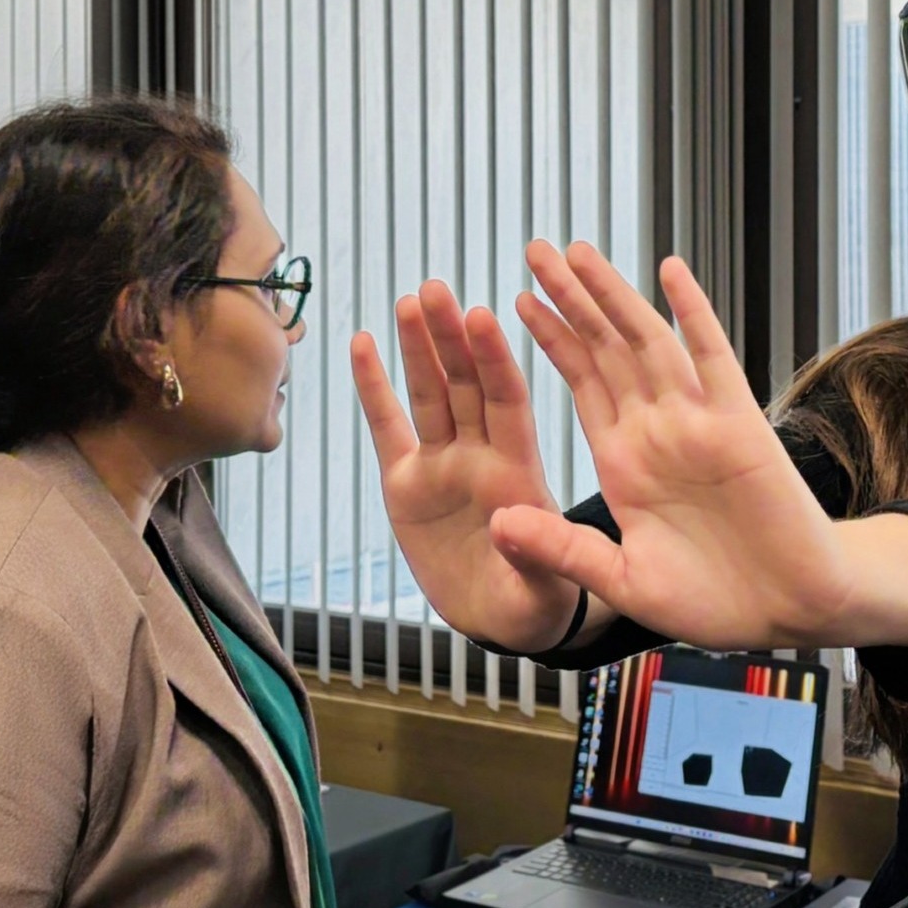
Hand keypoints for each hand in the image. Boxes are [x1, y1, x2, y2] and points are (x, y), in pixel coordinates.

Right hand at [351, 281, 582, 652]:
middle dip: (451, 337)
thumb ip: (534, 555)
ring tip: (410, 300)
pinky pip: (388, 428)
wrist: (501, 618)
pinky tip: (364, 344)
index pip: (507, 402)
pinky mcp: (406, 483)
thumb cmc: (534, 600)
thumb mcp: (543, 587)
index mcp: (519, 470)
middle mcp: (480, 456)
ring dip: (418, 349)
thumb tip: (507, 527)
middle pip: (465, 385)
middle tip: (438, 289)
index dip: (495, 359)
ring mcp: (441, 463)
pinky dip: (375, 388)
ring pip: (429, 394)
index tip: (483, 317)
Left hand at [492, 241, 882, 649]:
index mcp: (624, 463)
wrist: (790, 611)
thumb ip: (563, 550)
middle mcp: (656, 431)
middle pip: (605, 350)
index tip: (513, 302)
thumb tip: (495, 523)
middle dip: (570, 300)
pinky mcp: (739, 424)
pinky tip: (669, 271)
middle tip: (535, 249)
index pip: (580, 386)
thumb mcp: (624, 581)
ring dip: (612, 295)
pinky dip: (692, 311)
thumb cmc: (715, 601)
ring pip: (647, 342)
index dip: (549, 342)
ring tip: (575, 252)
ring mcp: (697, 422)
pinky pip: (712, 357)